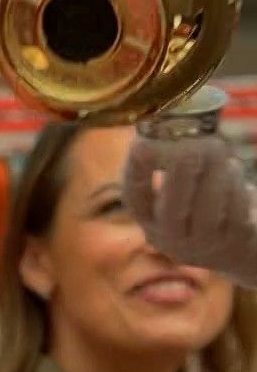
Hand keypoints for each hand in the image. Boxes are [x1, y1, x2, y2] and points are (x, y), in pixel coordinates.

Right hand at [123, 133, 256, 288]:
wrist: (236, 250)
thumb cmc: (204, 207)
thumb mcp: (179, 195)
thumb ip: (172, 166)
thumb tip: (169, 121)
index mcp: (149, 221)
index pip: (135, 199)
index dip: (136, 172)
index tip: (142, 143)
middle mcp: (170, 238)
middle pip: (173, 208)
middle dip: (181, 173)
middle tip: (191, 143)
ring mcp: (203, 243)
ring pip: (208, 207)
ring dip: (213, 172)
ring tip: (217, 147)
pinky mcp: (234, 240)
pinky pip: (234, 209)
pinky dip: (234, 184)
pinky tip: (232, 169)